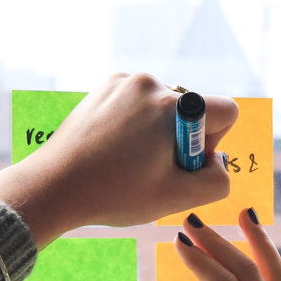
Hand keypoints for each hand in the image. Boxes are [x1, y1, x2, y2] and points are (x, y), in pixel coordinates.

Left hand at [0, 73, 238, 247]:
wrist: (54, 186)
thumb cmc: (115, 194)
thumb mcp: (176, 198)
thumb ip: (216, 180)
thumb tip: (218, 162)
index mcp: (173, 107)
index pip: (225, 111)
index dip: (214, 143)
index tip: (183, 163)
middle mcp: (151, 84)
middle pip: (192, 112)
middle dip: (181, 140)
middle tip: (150, 169)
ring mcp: (124, 82)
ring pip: (164, 108)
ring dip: (157, 133)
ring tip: (127, 161)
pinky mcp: (105, 87)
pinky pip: (138, 103)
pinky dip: (134, 125)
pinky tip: (113, 149)